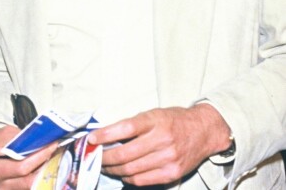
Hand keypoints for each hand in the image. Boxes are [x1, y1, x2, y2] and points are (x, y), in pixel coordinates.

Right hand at [0, 125, 57, 188]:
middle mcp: (1, 184)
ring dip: (46, 173)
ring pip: (33, 186)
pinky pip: (32, 186)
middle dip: (46, 167)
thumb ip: (23, 139)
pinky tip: (48, 165)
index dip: (39, 157)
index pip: (22, 167)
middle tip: (56, 153)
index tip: (51, 145)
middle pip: (29, 181)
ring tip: (54, 157)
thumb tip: (43, 140)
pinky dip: (41, 177)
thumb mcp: (7, 133)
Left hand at [87, 105, 231, 186]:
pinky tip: (121, 173)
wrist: (203, 131)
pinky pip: (143, 180)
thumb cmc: (173, 119)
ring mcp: (168, 159)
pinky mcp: (172, 173)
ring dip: (113, 169)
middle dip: (104, 157)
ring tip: (104, 165)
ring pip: (131, 170)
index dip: (105, 135)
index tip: (91, 138)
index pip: (124, 129)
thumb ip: (133, 124)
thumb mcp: (153, 114)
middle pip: (125, 153)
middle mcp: (162, 140)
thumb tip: (106, 136)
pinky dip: (128, 178)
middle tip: (93, 155)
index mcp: (154, 121)